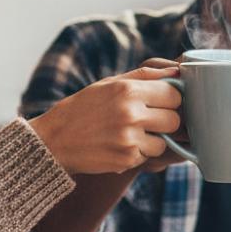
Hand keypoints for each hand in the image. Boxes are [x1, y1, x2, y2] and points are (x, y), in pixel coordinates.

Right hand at [30, 63, 181, 175]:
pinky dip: (138, 153)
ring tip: (130, 134)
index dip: (169, 99)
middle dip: (165, 121)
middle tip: (147, 120)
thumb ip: (145, 76)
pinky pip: (147, 156)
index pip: (174, 94)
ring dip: (153, 140)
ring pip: (164, 142)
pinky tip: (119, 145)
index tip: (159, 102)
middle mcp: (131, 114)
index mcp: (128, 90)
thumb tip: (177, 72)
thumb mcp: (109, 83)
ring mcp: (129, 139)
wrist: (53, 141)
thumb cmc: (83, 108)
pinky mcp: (126, 159)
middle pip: (174, 120)